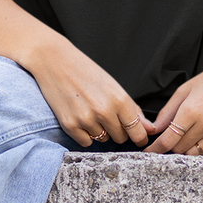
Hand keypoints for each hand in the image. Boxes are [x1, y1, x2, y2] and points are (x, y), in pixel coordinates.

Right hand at [28, 38, 155, 147]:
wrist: (54, 60)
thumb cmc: (86, 71)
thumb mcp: (113, 86)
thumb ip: (132, 109)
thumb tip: (149, 129)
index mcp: (120, 100)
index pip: (137, 132)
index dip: (139, 137)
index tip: (137, 137)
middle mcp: (104, 112)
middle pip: (120, 138)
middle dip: (117, 130)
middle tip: (107, 115)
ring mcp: (86, 119)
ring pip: (102, 139)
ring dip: (99, 130)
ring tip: (89, 111)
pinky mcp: (69, 125)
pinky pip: (85, 142)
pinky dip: (84, 134)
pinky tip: (80, 117)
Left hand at [145, 55, 202, 156]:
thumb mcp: (185, 90)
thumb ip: (168, 111)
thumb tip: (155, 129)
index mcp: (192, 110)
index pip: (168, 140)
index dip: (156, 148)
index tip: (149, 151)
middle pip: (180, 148)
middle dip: (171, 146)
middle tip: (170, 139)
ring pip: (195, 155)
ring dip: (186, 150)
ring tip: (185, 140)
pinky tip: (199, 143)